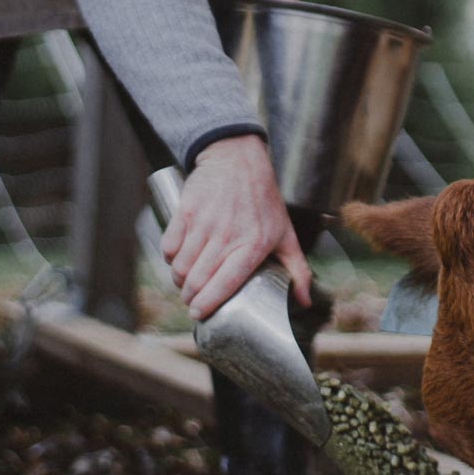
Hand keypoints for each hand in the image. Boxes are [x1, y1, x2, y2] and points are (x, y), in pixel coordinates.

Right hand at [160, 133, 310, 318]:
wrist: (238, 160)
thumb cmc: (263, 201)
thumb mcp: (286, 234)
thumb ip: (299, 270)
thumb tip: (305, 302)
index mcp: (253, 245)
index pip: (225, 284)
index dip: (207, 304)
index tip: (199, 315)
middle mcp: (227, 236)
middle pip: (197, 280)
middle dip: (190, 298)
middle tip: (192, 301)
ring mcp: (204, 223)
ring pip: (180, 267)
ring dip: (179, 280)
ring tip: (186, 282)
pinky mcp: (186, 212)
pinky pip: (168, 247)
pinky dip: (169, 259)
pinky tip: (178, 260)